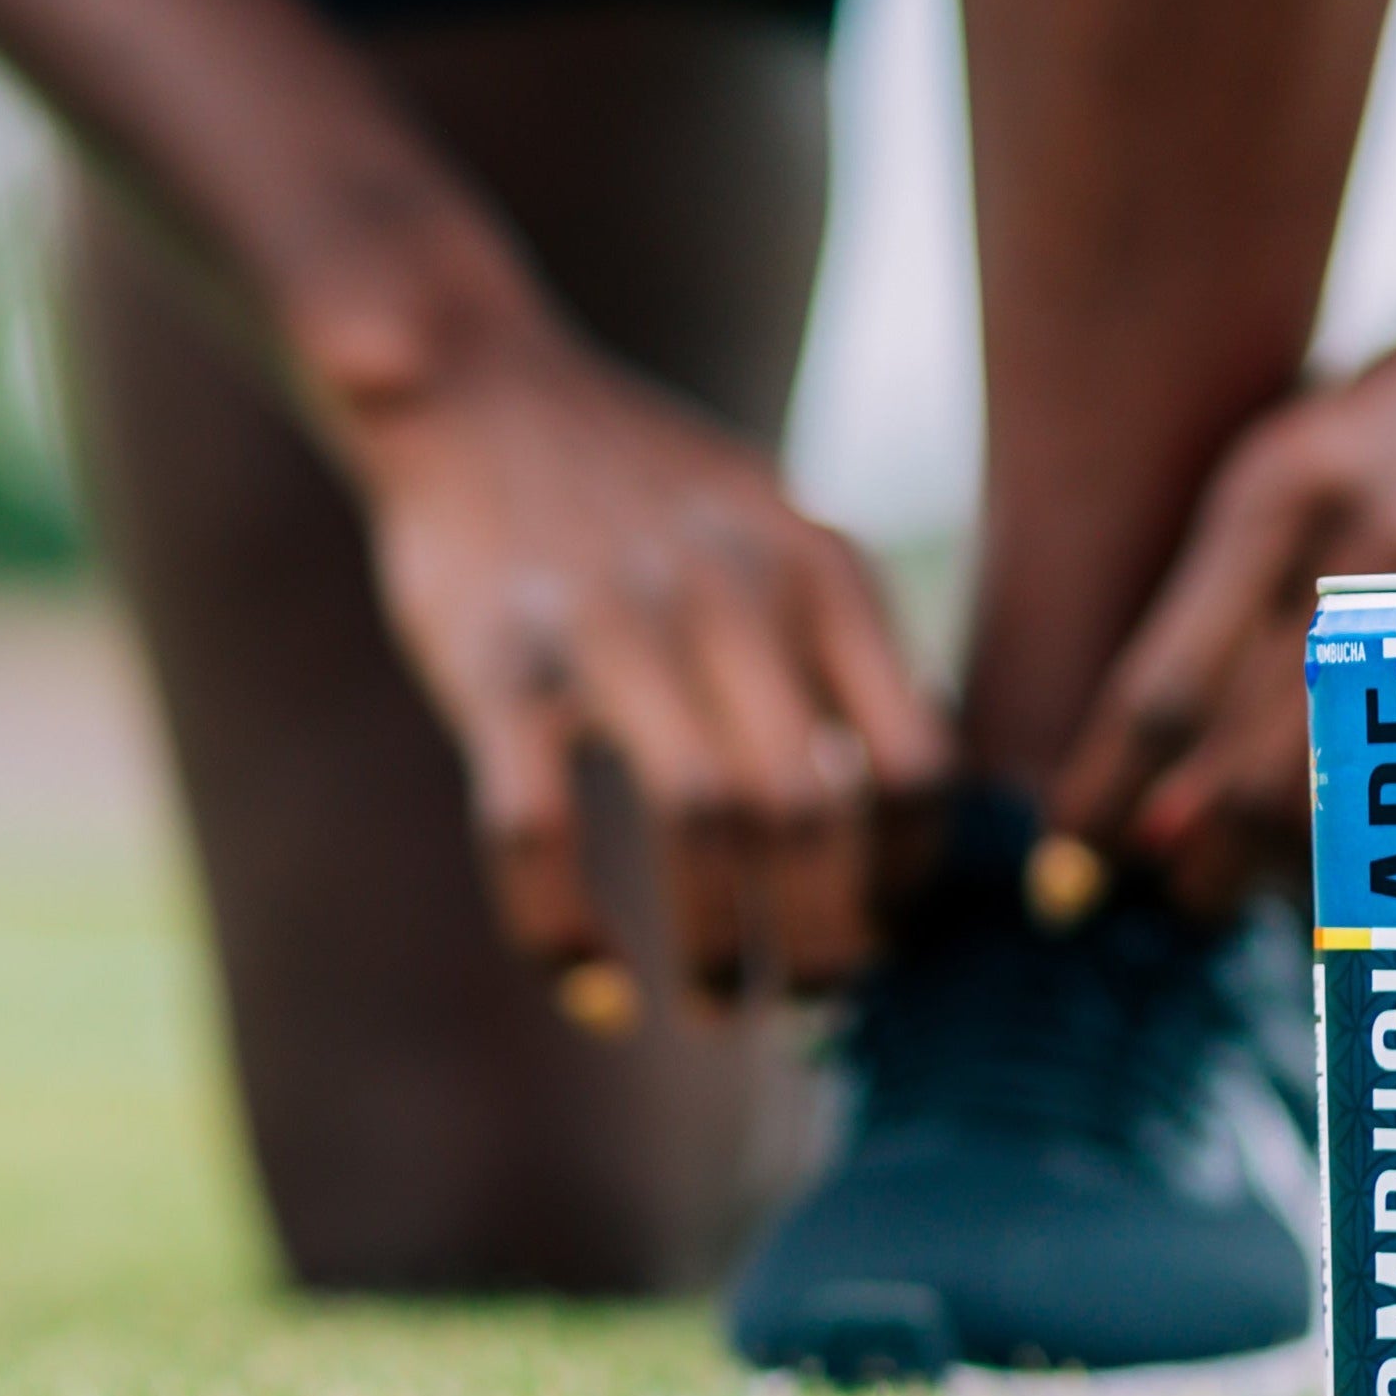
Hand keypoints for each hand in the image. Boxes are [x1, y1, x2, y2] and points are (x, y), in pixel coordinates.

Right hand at [346, 317, 952, 1006]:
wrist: (479, 387)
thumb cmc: (642, 488)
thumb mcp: (778, 531)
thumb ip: (846, 647)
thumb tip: (917, 812)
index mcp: (820, 567)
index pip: (917, 762)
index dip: (911, 879)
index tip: (886, 934)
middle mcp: (728, 592)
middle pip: (815, 812)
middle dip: (826, 941)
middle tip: (813, 1008)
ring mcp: (609, 627)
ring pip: (700, 825)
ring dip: (720, 947)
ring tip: (724, 1007)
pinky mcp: (495, 666)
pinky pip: (537, 833)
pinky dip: (567, 938)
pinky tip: (598, 993)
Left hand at [1050, 310, 1395, 910]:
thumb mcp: (1286, 477)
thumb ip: (1220, 613)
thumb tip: (1157, 795)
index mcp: (1274, 490)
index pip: (1166, 687)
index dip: (1106, 794)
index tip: (1067, 860)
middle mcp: (1364, 542)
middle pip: (1248, 759)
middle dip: (1196, 853)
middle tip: (1177, 890)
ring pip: (1354, 786)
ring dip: (1286, 865)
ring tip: (1255, 889)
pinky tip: (1375, 872)